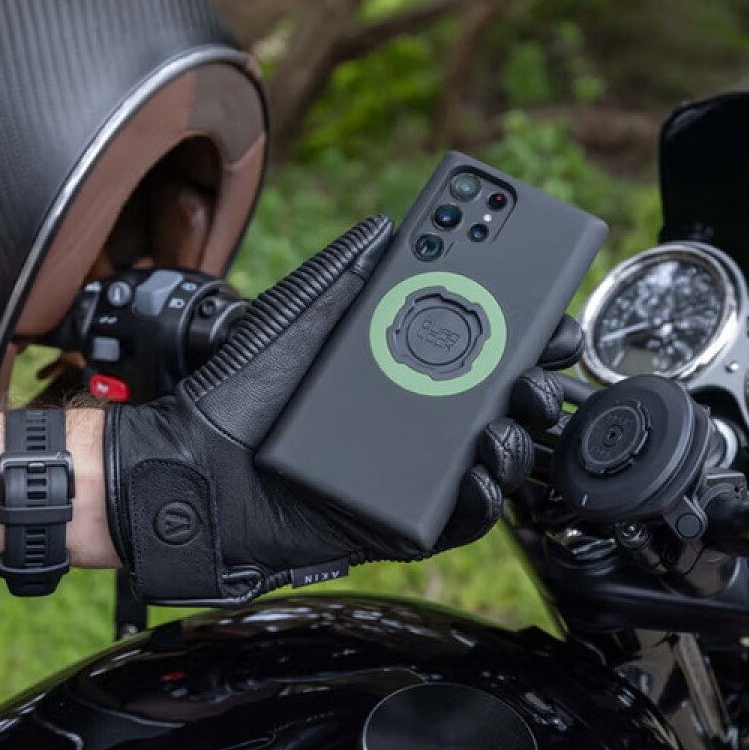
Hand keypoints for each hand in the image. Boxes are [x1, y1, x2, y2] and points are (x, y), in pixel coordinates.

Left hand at [104, 216, 581, 605]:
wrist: (196, 465)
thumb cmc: (243, 393)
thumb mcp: (297, 316)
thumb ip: (345, 271)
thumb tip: (389, 226)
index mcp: (407, 372)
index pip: (488, 351)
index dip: (528, 336)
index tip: (551, 318)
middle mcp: (423, 423)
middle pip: (506, 406)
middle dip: (535, 387)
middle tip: (535, 373)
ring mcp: (418, 474)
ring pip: (497, 460)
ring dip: (516, 440)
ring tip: (504, 422)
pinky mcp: (406, 523)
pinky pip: (464, 516)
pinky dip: (483, 497)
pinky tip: (479, 471)